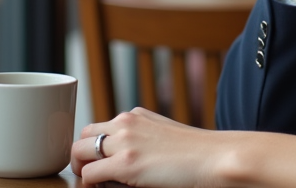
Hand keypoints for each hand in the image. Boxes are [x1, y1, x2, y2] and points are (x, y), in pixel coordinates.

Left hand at [71, 109, 295, 187]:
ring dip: (81, 169)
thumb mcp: (165, 136)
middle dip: (81, 156)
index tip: (99, 164)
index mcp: (136, 115)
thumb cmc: (198, 152)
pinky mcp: (126, 164)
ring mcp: (124, 141)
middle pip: (83, 135)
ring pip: (78, 152)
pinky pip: (88, 175)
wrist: (216, 157)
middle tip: (90, 175)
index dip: (94, 148)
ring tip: (94, 183)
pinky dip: (90, 184)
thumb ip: (142, 138)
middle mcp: (126, 122)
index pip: (99, 127)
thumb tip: (123, 158)